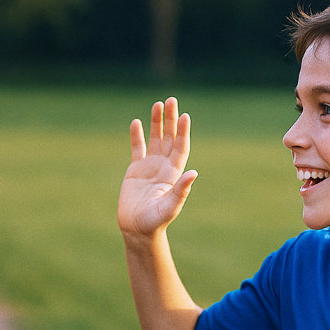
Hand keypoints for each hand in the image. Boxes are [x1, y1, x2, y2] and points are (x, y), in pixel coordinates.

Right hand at [117, 97, 197, 240]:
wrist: (137, 230)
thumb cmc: (155, 222)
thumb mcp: (169, 207)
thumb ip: (181, 190)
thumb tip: (194, 173)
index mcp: (173, 173)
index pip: (180, 147)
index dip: (183, 132)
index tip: (185, 116)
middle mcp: (164, 166)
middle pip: (170, 138)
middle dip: (171, 119)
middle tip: (171, 100)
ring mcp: (150, 167)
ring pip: (155, 139)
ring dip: (157, 122)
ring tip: (157, 104)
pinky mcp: (135, 170)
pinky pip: (137, 148)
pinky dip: (137, 135)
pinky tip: (136, 122)